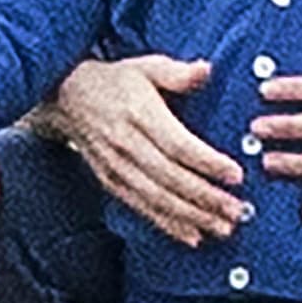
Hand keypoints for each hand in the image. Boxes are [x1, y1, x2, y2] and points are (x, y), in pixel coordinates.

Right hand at [54, 55, 244, 246]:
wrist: (64, 98)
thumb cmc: (113, 81)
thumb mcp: (144, 66)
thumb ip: (176, 73)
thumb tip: (206, 70)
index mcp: (138, 113)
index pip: (177, 144)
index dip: (207, 162)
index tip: (236, 175)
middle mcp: (126, 144)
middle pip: (170, 177)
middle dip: (206, 198)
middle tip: (237, 210)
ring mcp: (116, 167)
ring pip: (157, 198)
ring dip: (192, 217)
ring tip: (222, 227)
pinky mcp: (110, 182)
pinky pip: (141, 208)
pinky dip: (167, 225)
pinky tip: (192, 236)